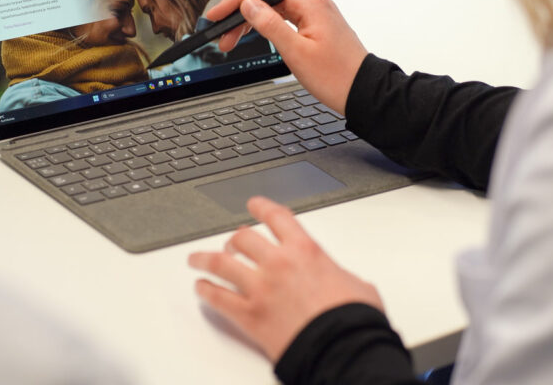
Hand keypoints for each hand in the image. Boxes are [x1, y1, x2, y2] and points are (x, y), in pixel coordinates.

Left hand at [188, 196, 383, 362]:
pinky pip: (218, 297)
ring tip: (196, 259)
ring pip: (221, 263)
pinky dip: (206, 291)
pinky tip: (201, 288)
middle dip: (234, 239)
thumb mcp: (356, 285)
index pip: (276, 217)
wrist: (342, 348)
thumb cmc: (353, 319)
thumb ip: (339, 276)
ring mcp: (260, 288)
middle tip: (231, 243)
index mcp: (305, 250)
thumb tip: (343, 283)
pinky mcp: (249, 314)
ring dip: (205, 259)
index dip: (262, 207)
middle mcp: (278, 263)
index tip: (254, 204)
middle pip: (243, 238)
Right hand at [205, 0, 366, 114]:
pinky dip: (265, 25)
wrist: (364, 92)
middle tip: (221, 33)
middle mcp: (314, 4)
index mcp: (311, 4)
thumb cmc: (337, 77)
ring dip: (250, 21)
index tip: (218, 13)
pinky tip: (254, 36)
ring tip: (231, 41)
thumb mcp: (297, 53)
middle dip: (239, 11)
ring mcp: (315, 14)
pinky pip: (284, 17)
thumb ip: (270, 25)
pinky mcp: (315, 26)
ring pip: (273, 7)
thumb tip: (249, 5)